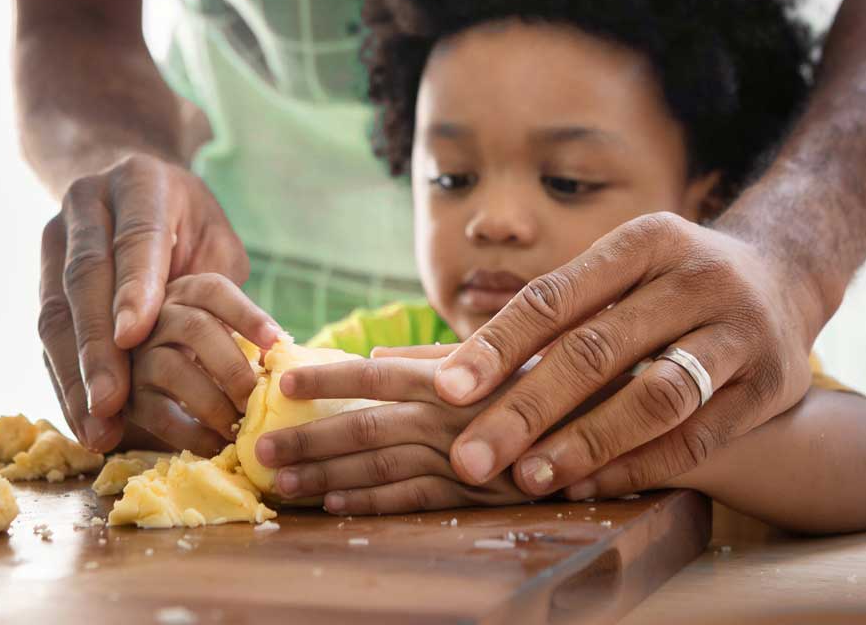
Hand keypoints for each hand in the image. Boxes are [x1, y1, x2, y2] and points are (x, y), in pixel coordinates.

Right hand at [38, 154, 273, 451]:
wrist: (127, 185)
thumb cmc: (185, 219)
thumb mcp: (213, 233)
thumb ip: (213, 280)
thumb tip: (228, 351)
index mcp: (140, 182)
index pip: (137, 235)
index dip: (134, 287)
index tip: (134, 336)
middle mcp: (88, 205)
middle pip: (87, 277)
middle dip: (97, 343)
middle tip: (110, 399)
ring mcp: (57, 239)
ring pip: (56, 308)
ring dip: (74, 372)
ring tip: (97, 422)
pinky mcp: (41, 274)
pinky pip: (47, 333)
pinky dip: (65, 380)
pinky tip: (83, 419)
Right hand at [127, 274, 278, 454]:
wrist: (165, 376)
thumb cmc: (210, 347)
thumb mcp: (225, 326)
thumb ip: (247, 331)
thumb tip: (280, 352)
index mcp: (185, 292)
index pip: (214, 291)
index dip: (247, 315)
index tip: (277, 341)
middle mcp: (156, 316)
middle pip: (195, 328)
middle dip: (231, 367)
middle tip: (256, 397)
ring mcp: (139, 355)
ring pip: (175, 369)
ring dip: (213, 402)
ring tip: (241, 424)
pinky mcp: (131, 397)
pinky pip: (160, 414)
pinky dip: (193, 432)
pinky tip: (218, 443)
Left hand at [251, 357, 524, 514]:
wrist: (605, 426)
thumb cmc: (545, 382)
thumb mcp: (492, 358)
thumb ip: (432, 361)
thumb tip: (375, 360)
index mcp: (449, 377)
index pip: (374, 376)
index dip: (325, 377)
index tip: (280, 379)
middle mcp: (449, 416)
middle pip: (364, 428)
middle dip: (308, 439)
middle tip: (260, 447)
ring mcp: (461, 459)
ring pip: (380, 470)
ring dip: (326, 477)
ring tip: (283, 481)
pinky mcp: (475, 497)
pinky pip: (412, 503)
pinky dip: (370, 505)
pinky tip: (334, 506)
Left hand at [431, 212, 821, 499]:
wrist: (785, 276)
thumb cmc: (668, 283)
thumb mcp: (621, 270)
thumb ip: (553, 314)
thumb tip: (446, 369)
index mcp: (645, 241)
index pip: (555, 296)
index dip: (497, 346)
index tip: (445, 391)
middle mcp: (695, 277)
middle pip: (596, 350)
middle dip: (525, 409)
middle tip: (470, 458)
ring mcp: (739, 329)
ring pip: (653, 397)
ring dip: (585, 443)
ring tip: (528, 478)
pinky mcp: (772, 384)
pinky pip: (697, 436)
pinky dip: (639, 466)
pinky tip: (589, 485)